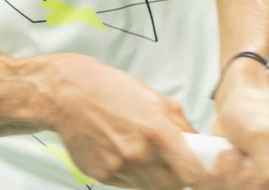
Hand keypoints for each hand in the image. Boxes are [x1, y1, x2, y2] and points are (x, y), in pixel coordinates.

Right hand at [52, 55, 219, 188]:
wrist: (66, 93)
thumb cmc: (110, 89)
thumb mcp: (154, 97)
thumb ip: (181, 125)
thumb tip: (200, 147)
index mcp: (157, 132)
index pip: (194, 175)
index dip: (202, 178)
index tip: (200, 173)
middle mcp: (139, 154)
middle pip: (173, 187)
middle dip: (175, 177)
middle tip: (168, 161)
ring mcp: (118, 167)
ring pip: (149, 188)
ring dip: (151, 177)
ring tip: (138, 152)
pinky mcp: (101, 175)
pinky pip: (126, 185)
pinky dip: (128, 174)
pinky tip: (118, 151)